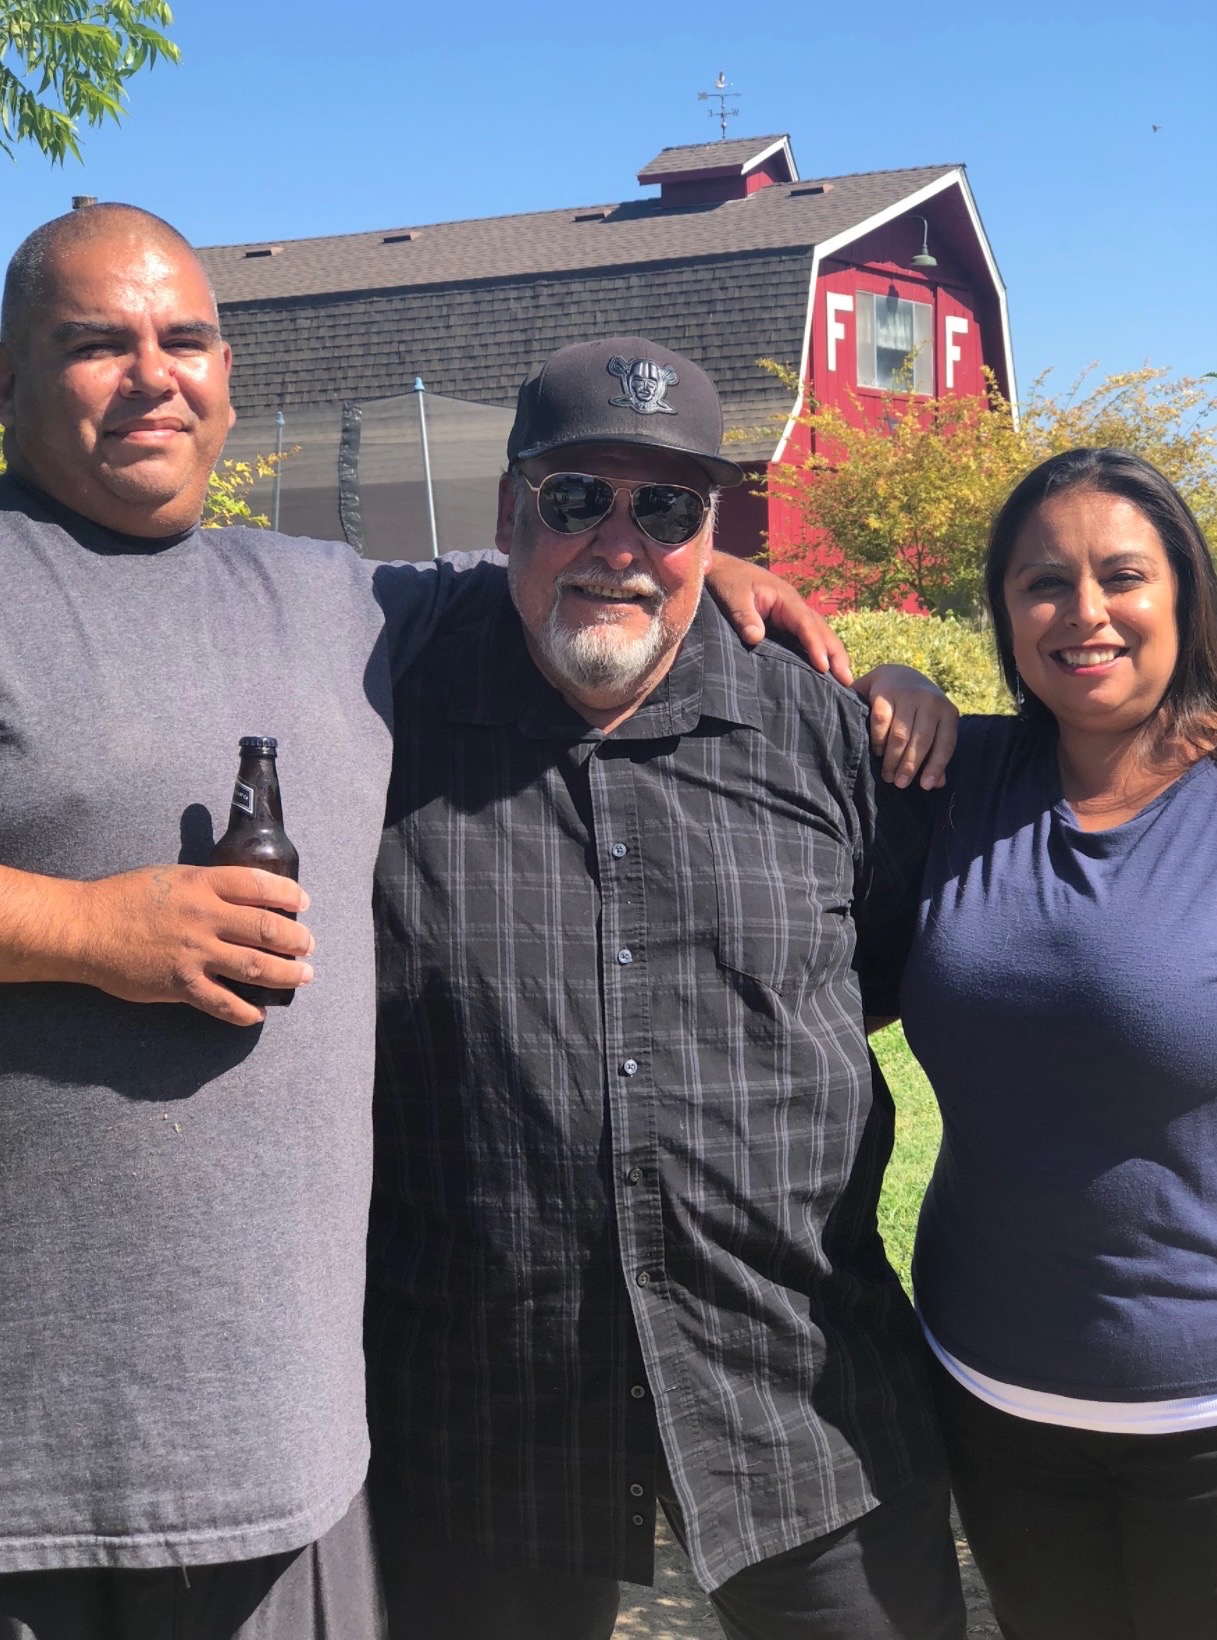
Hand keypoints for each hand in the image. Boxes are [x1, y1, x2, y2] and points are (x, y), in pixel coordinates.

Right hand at [66, 865, 314, 1025]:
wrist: (85, 928)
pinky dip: (246, 1011)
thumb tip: (242, 897)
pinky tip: (258, 1013)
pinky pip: (224, 1003)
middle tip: (309, 945)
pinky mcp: (182, 984)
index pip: (259, 885)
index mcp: (203, 885)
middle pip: (267, 929)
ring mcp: (195, 953)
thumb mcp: (172, 877)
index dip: (288, 895)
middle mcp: (205, 917)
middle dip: (297, 940)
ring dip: (286, 974)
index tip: (304, 903)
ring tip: (302, 976)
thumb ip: (207, 886)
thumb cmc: (125, 898)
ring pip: (255, 967)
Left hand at [705, 551, 852, 684]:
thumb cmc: (726, 580)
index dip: (816, 645)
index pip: (806, 623)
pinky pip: (805, 638)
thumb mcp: (733, 596)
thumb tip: (756, 638)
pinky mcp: (783, 623)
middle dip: (835, 653)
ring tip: (844, 680)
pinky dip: (817, 652)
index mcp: (785, 597)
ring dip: (832, 654)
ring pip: (817, 633)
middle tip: (847, 679)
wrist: (717, 570)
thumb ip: (744, 616)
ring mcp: (790, 614)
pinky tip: (823, 671)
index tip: (823, 667)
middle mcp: (793, 606)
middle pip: (821, 629)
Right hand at [852, 665, 958, 789]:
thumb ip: (935, 752)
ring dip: (892, 759)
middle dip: (910, 766)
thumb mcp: (931, 726)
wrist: (896, 675)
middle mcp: (930, 701)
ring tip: (887, 775)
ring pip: (901, 735)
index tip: (925, 786)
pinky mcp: (885, 693)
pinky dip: (879, 741)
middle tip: (899, 784)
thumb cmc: (917, 710)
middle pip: (921, 741)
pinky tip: (877, 752)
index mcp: (947, 711)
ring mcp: (908, 695)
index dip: (936, 766)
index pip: (945, 743)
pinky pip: (881, 722)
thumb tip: (937, 783)